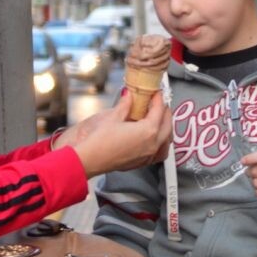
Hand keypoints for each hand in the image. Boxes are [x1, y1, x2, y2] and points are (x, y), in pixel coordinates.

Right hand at [54, 90, 171, 177]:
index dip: (158, 99)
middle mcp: (152, 145)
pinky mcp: (141, 163)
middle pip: (167, 125)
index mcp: (148, 131)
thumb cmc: (100, 142)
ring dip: (166, 129)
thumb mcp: (114, 117)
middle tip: (159, 103)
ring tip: (160, 120)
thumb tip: (129, 95)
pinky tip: (155, 140)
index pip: (159, 111)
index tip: (156, 93)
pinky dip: (161, 144)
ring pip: (166, 142)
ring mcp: (147, 156)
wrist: (89, 159)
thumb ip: (125, 104)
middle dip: (165, 112)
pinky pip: (159, 153)